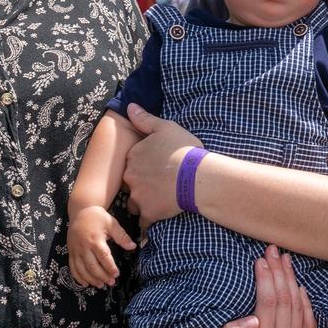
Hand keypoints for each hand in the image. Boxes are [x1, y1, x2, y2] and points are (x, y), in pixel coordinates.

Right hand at [67, 205, 136, 286]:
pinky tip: (85, 284)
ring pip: (82, 269)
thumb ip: (122, 236)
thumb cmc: (98, 217)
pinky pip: (72, 267)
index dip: (110, 267)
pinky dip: (78, 277)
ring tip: (101, 285)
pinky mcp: (70, 252)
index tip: (116, 274)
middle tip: (111, 282)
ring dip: (91, 279)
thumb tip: (133, 246)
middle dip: (102, 276)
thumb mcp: (112, 223)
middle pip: (92, 266)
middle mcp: (84, 246)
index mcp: (95, 239)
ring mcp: (76, 250)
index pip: (103, 257)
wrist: (80, 211)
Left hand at [122, 104, 203, 223]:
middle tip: (160, 183)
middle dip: (141, 184)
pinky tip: (159, 218)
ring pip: (134, 203)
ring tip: (161, 199)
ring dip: (143, 202)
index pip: (132, 163)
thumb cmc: (184, 149)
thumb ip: (145, 119)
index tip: (157, 167)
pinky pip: (144, 221)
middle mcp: (130, 177)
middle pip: (131, 183)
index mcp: (133, 156)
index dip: (144, 165)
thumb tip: (129, 106)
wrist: (197, 176)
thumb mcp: (166, 127)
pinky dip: (149, 221)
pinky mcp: (148, 213)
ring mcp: (138, 197)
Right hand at [209, 245, 315, 327]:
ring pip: (297, 305)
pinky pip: (308, 319)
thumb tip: (253, 320)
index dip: (266, 278)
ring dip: (291, 279)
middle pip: (284, 299)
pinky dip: (305, 299)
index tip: (260, 259)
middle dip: (279, 271)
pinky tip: (298, 283)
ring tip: (284, 259)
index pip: (268, 302)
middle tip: (273, 250)